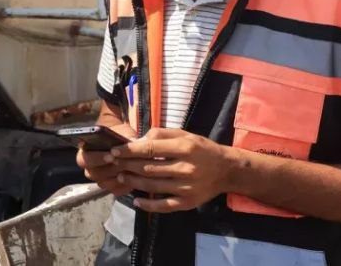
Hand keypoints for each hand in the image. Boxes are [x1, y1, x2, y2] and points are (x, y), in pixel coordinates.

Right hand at [76, 122, 137, 196]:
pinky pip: (115, 190)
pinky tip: (133, 179)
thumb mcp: (123, 132)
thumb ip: (125, 138)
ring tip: (131, 172)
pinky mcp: (109, 186)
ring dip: (118, 178)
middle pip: (95, 174)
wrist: (122, 140)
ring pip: (105, 183)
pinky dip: (124, 186)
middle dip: (111, 169)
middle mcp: (89, 167)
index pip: (85, 159)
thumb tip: (137, 143)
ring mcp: (98, 178)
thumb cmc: (120, 134)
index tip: (111, 155)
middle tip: (124, 165)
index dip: (98, 158)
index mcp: (85, 152)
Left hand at [109, 128, 232, 212]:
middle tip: (113, 163)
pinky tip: (137, 201)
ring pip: (153, 186)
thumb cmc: (202, 149)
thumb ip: (161, 134)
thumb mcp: (185, 134)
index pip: (150, 148)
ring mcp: (186, 188)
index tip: (115, 150)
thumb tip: (138, 140)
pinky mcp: (187, 202)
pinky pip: (164, 205)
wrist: (227, 170)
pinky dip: (148, 205)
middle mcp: (185, 168)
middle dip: (127, 165)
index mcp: (184, 148)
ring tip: (122, 176)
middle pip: (149, 168)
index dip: (130, 150)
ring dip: (133, 182)